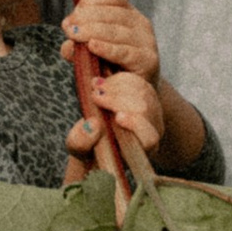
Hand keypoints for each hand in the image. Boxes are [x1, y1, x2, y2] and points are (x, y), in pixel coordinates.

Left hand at [63, 0, 159, 85]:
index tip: (74, 14)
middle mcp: (140, 23)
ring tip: (73, 34)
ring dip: (91, 30)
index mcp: (129, 14)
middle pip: (112, 13)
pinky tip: (92, 46)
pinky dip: (107, 48)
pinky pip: (124, 52)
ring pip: (116, 31)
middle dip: (86, 17)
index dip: (92, 1)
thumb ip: (78, 46)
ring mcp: (146, 41)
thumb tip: (67, 45)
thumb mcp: (92, 52)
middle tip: (68, 27)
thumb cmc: (111, 68)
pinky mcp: (148, 60)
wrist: (136, 93)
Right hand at [64, 64, 164, 189]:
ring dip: (117, 86)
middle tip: (95, 95)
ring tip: (95, 86)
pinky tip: (102, 81)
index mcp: (138, 152)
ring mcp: (152, 112)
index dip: (137, 126)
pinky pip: (140, 82)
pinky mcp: (146, 95)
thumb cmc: (88, 147)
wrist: (95, 134)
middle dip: (118, 99)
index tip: (117, 116)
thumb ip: (81, 141)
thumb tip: (92, 125)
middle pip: (146, 110)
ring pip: (144, 92)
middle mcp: (150, 132)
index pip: (149, 139)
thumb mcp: (79, 148)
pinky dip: (120, 78)